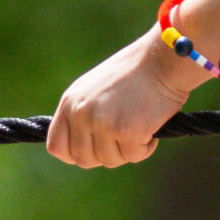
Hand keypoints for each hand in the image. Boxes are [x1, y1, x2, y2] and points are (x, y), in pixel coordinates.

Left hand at [46, 31, 197, 168]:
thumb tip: (83, 146)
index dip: (74, 154)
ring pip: (111, 161)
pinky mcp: (126, 130)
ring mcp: (102, 122)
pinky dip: (146, 147)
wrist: (162, 58)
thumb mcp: (96, 89)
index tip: (93, 151)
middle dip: (106, 154)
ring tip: (141, 124)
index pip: (56, 146)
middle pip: (84, 159)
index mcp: (70, 102)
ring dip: (128, 150)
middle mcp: (81, 113)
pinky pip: (134, 156)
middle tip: (125, 138)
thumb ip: (84, 114)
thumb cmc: (136, 72)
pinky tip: (152, 124)